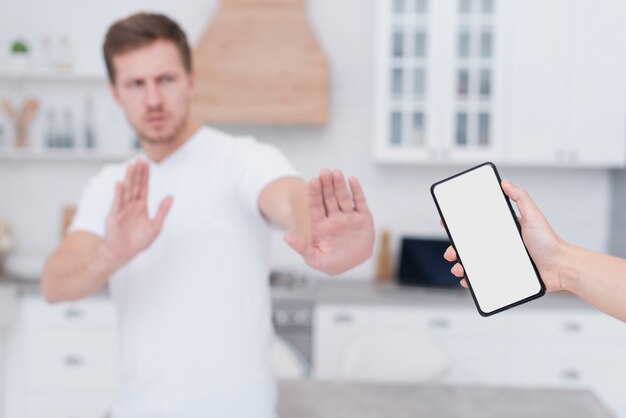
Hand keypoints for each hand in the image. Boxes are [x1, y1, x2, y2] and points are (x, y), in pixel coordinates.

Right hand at [101, 160, 172, 267]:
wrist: (123, 253)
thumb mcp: (155, 227)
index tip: (147, 164)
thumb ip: (162, 211)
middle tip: (140, 159)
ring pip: (126, 191)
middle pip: (135, 186)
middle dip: (138, 173)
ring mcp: (122, 209)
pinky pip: (117, 203)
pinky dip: (119, 193)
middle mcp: (131, 205)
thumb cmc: (138, 242)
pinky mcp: (114, 216)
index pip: (144, 188)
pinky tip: (120, 183)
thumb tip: (171, 197)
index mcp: (141, 207)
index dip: (145, 176)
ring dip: (129, 178)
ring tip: (131, 166)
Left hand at [284, 169, 373, 274]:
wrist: (353, 266)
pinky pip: (360, 202)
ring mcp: (348, 216)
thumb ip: (302, 248)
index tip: (313, 181)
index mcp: (320, 225)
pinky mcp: (363, 218)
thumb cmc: (331, 263)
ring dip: (340, 185)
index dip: (314, 193)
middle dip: (326, 185)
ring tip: (336, 172)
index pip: (316, 206)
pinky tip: (352, 179)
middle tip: (324, 171)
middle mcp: (334, 217)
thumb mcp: (315, 259)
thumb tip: (286, 237)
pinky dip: (356, 191)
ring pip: (343, 197)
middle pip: (329, 198)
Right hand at [443, 179, 565, 291]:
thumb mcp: (533, 215)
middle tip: (451, 251)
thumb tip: (505, 182)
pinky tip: (467, 279)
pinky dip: (472, 279)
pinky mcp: (505, 274)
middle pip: (473, 245)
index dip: (462, 225)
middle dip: (457, 248)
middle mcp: (501, 244)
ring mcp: (502, 260)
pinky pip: (484, 277)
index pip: (478, 225)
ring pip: (475, 262)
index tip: (448, 224)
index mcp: (504, 229)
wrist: (561, 268)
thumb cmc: (550, 242)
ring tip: (458, 267)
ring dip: (463, 264)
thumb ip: (520, 197)